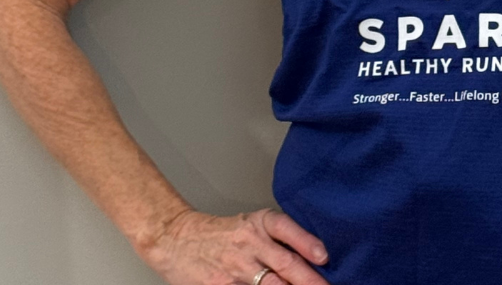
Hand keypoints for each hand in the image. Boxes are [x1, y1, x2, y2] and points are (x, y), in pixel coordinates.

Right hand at [141, 207, 330, 284]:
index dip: (308, 243)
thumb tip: (311, 259)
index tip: (324, 257)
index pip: (287, 229)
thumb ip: (276, 239)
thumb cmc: (220, 234)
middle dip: (310, 281)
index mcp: (259, 223)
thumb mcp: (250, 224)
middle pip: (286, 264)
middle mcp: (250, 244)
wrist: (177, 239)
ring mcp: (236, 269)